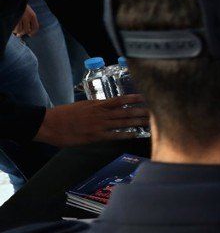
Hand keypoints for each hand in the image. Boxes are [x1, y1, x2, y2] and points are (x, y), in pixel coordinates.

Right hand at [13, 4, 38, 37]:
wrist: (14, 0)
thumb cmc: (21, 7)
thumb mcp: (28, 12)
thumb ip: (29, 20)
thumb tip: (29, 32)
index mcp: (32, 15)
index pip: (35, 27)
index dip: (33, 33)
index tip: (30, 35)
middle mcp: (27, 16)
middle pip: (26, 30)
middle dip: (22, 34)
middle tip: (19, 35)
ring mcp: (20, 17)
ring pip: (19, 30)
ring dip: (16, 32)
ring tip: (15, 31)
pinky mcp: (14, 18)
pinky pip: (13, 27)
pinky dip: (12, 29)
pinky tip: (12, 27)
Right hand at [33, 96, 149, 146]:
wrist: (49, 124)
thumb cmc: (64, 115)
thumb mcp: (82, 105)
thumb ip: (96, 106)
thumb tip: (107, 107)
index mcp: (97, 104)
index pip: (120, 99)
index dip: (134, 98)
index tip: (146, 97)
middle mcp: (100, 113)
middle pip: (126, 111)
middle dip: (141, 110)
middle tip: (156, 109)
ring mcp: (99, 124)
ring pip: (123, 121)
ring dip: (138, 121)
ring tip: (152, 121)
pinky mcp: (95, 136)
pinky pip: (114, 135)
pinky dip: (126, 134)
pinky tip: (136, 134)